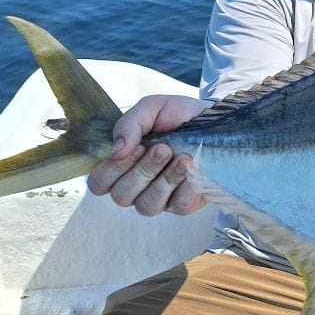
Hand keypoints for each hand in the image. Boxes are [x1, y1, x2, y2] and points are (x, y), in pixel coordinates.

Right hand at [87, 94, 210, 216]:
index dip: (112, 170)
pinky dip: (186, 188)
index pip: (99, 183)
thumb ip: (129, 124)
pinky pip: (178, 207)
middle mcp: (136, 186)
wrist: (215, 119)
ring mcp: (160, 198)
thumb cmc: (178, 114)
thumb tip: (117, 150)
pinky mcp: (184, 204)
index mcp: (122, 164)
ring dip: (165, 180)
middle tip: (163, 148)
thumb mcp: (152, 108)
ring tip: (182, 158)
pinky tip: (194, 169)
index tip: (136, 147)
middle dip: (143, 171)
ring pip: (148, 206)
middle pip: (121, 196)